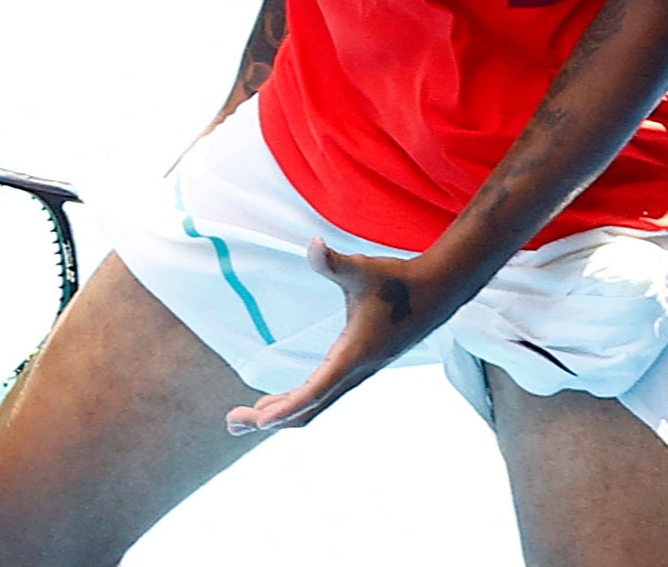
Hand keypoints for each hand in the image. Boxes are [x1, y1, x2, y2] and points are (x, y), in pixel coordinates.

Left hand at [224, 238, 465, 434]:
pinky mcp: (356, 369)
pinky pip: (322, 397)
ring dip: (281, 414)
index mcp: (352, 355)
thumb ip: (334, 262)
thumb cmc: (398, 280)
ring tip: (245, 418)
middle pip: (307, 410)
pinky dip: (297, 404)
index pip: (314, 390)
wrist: (436, 292)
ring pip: (314, 407)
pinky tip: (277, 401)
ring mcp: (356, 374)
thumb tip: (312, 245)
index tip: (259, 421)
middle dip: (269, 418)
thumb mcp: (363, 269)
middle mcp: (353, 372)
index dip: (285, 406)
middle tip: (231, 421)